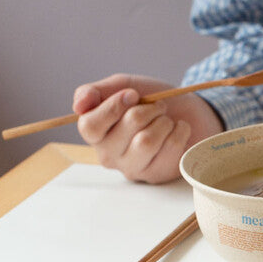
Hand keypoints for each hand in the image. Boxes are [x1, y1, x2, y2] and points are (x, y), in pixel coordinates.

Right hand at [73, 73, 223, 183]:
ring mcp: (132, 168)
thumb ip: (94, 92)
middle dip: (148, 109)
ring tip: (166, 119)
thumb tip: (78, 106)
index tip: (132, 94)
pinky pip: (170, 148)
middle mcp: (109, 155)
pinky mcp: (156, 175)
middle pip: (128, 127)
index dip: (114, 106)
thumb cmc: (149, 100)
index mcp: (95, 134)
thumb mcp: (120, 86)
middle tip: (156, 107)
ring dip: (163, 121)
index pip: (90, 125)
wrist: (184, 111)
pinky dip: (180, 130)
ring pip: (147, 141)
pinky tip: (178, 130)